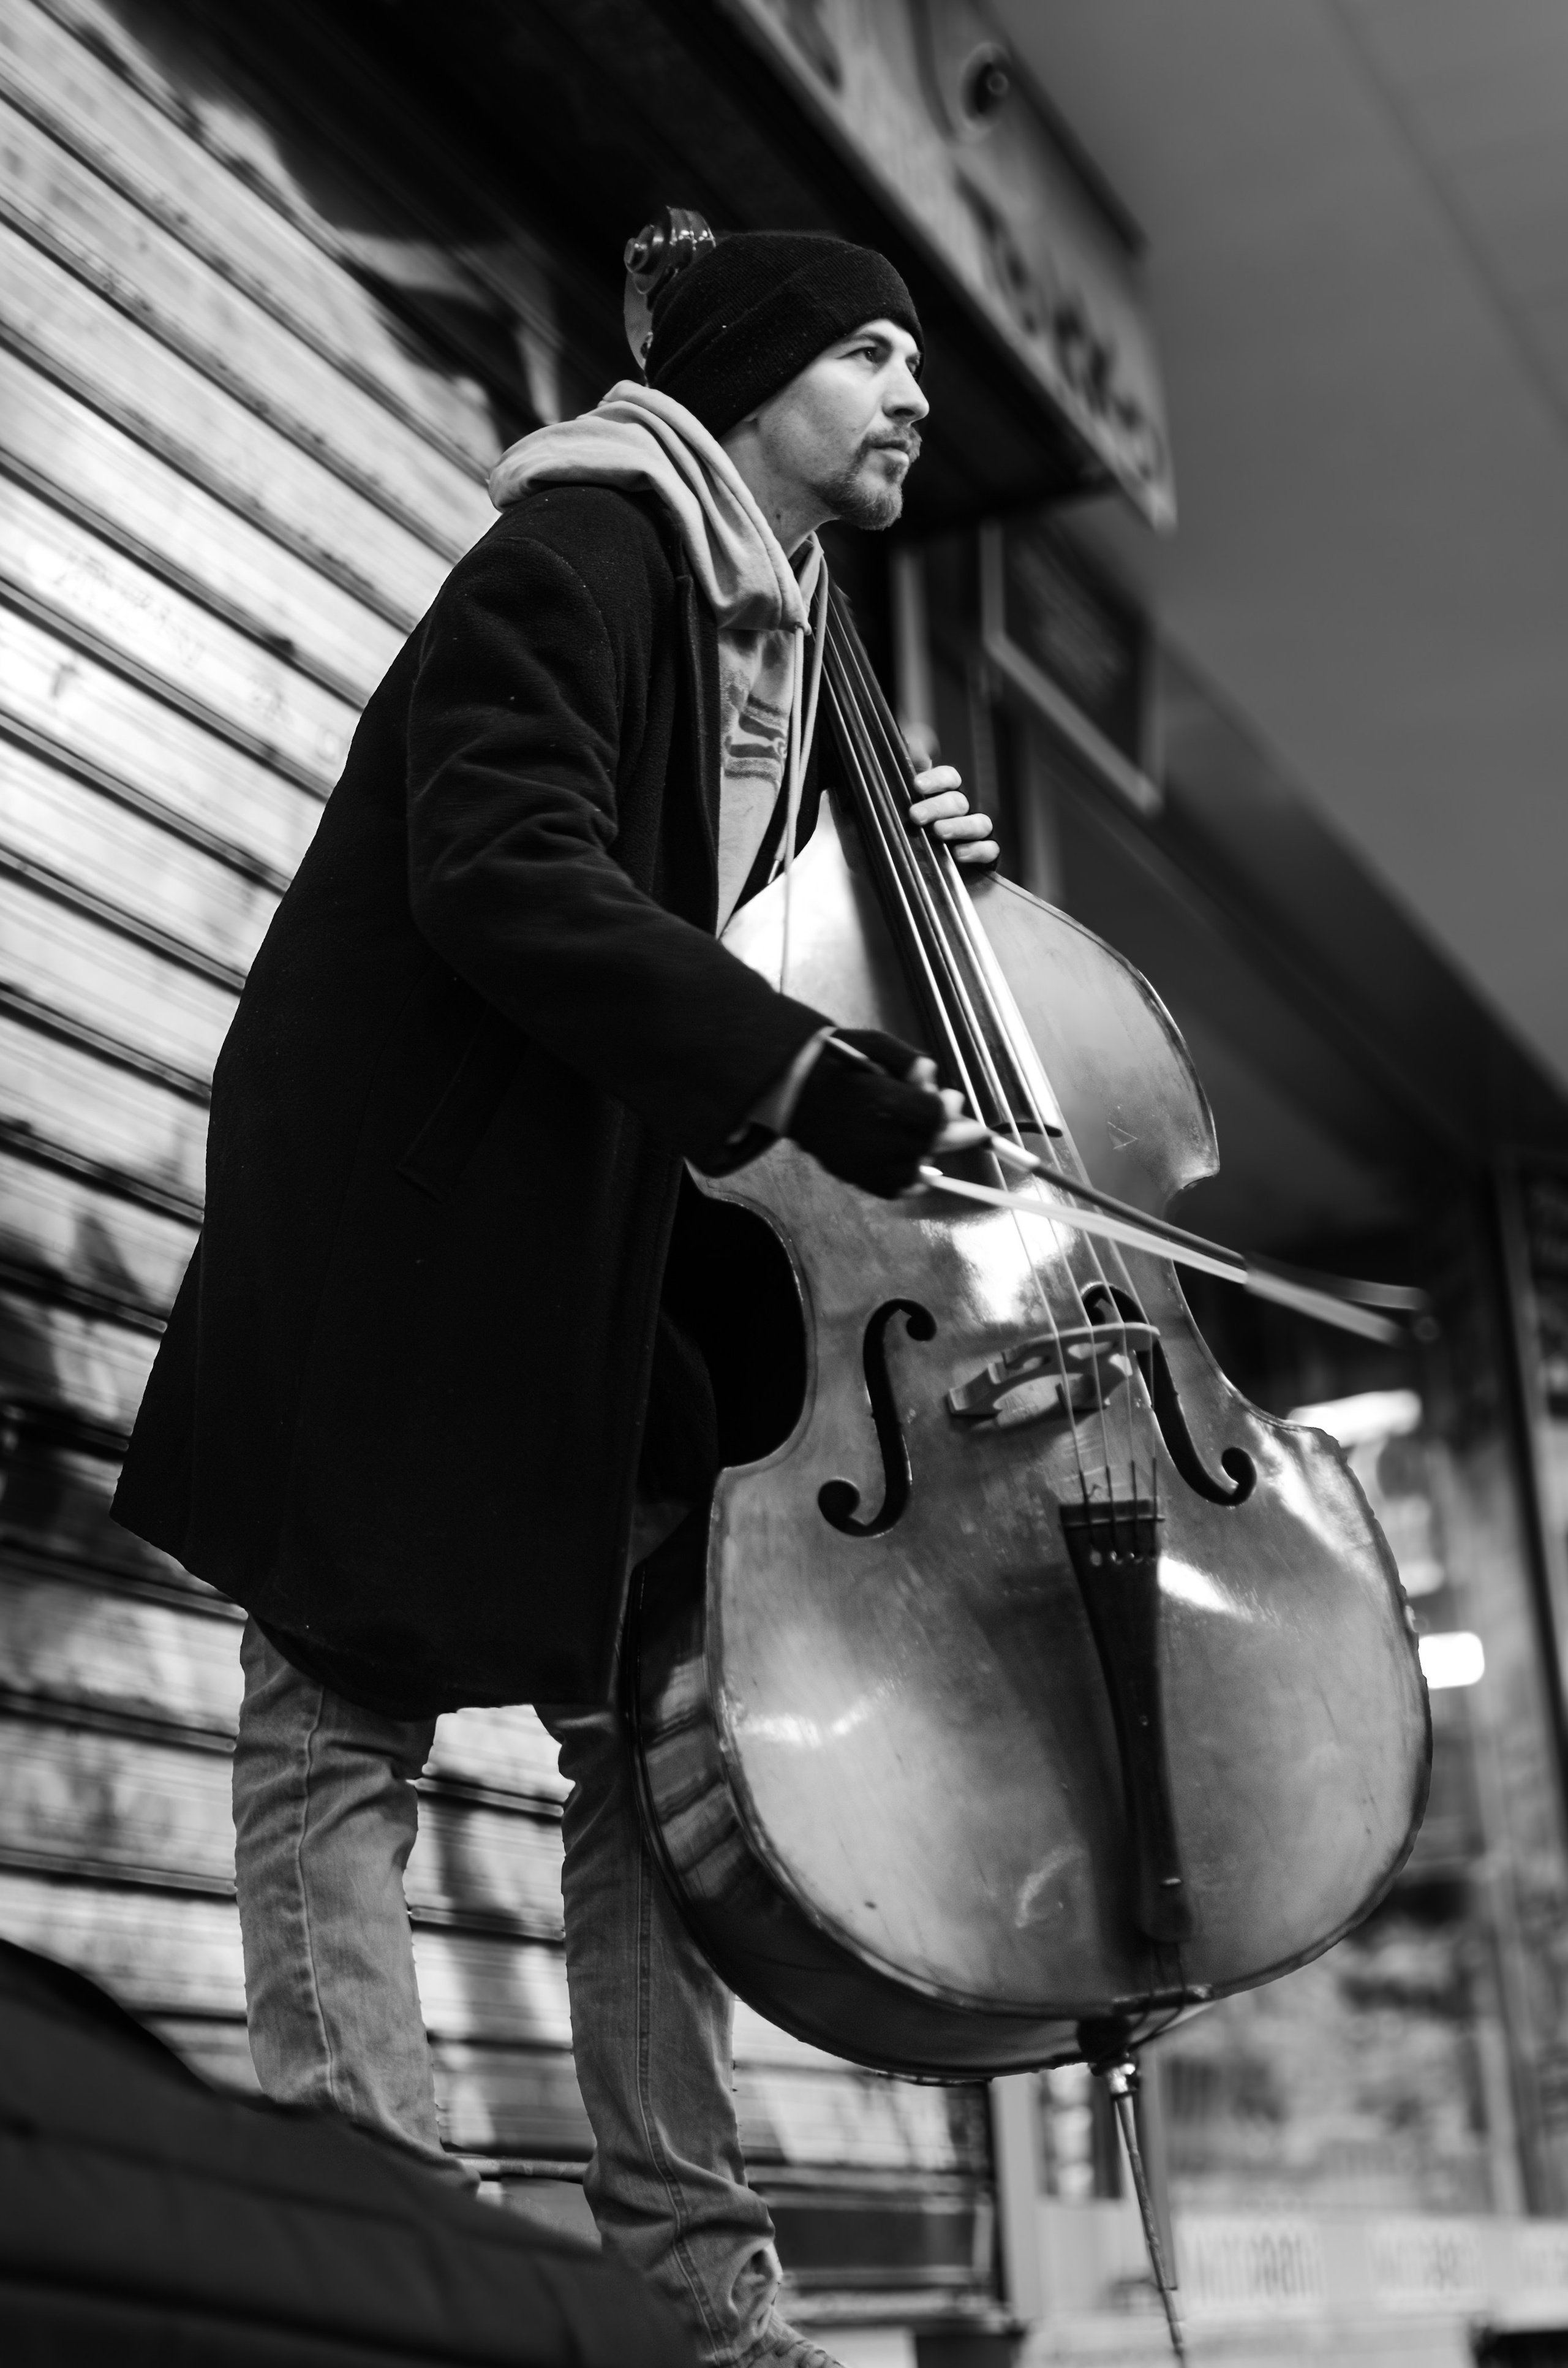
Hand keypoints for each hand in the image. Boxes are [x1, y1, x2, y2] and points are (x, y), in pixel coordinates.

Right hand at [789, 1031, 986, 1197]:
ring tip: (922, 1132)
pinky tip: (915, 1161)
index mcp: (882, 1103)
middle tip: (948, 1111)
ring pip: (917, 1168)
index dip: (945, 1107)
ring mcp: (865, 1164)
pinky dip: (911, 1178)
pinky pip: (895, 1188)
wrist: (790, 1089)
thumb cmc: (834, 1061)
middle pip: (930, 1143)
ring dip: (927, 1150)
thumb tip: (932, 1074)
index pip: (934, 1117)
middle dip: (943, 1128)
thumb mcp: (871, 1044)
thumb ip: (907, 1059)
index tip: (947, 1097)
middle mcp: (876, 1140)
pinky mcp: (855, 1177)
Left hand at [908, 765, 997, 867]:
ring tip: (938, 831)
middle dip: (936, 808)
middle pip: (958, 802)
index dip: (935, 780)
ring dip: (959, 826)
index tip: (917, 785)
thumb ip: (913, 764)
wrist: (924, 862)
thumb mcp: (910, 793)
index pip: (949, 778)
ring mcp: (977, 831)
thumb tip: (916, 749)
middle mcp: (965, 810)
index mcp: (948, 792)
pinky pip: (990, 849)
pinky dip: (977, 850)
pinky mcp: (985, 853)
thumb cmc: (920, 820)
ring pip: (978, 824)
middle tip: (916, 815)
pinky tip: (958, 853)